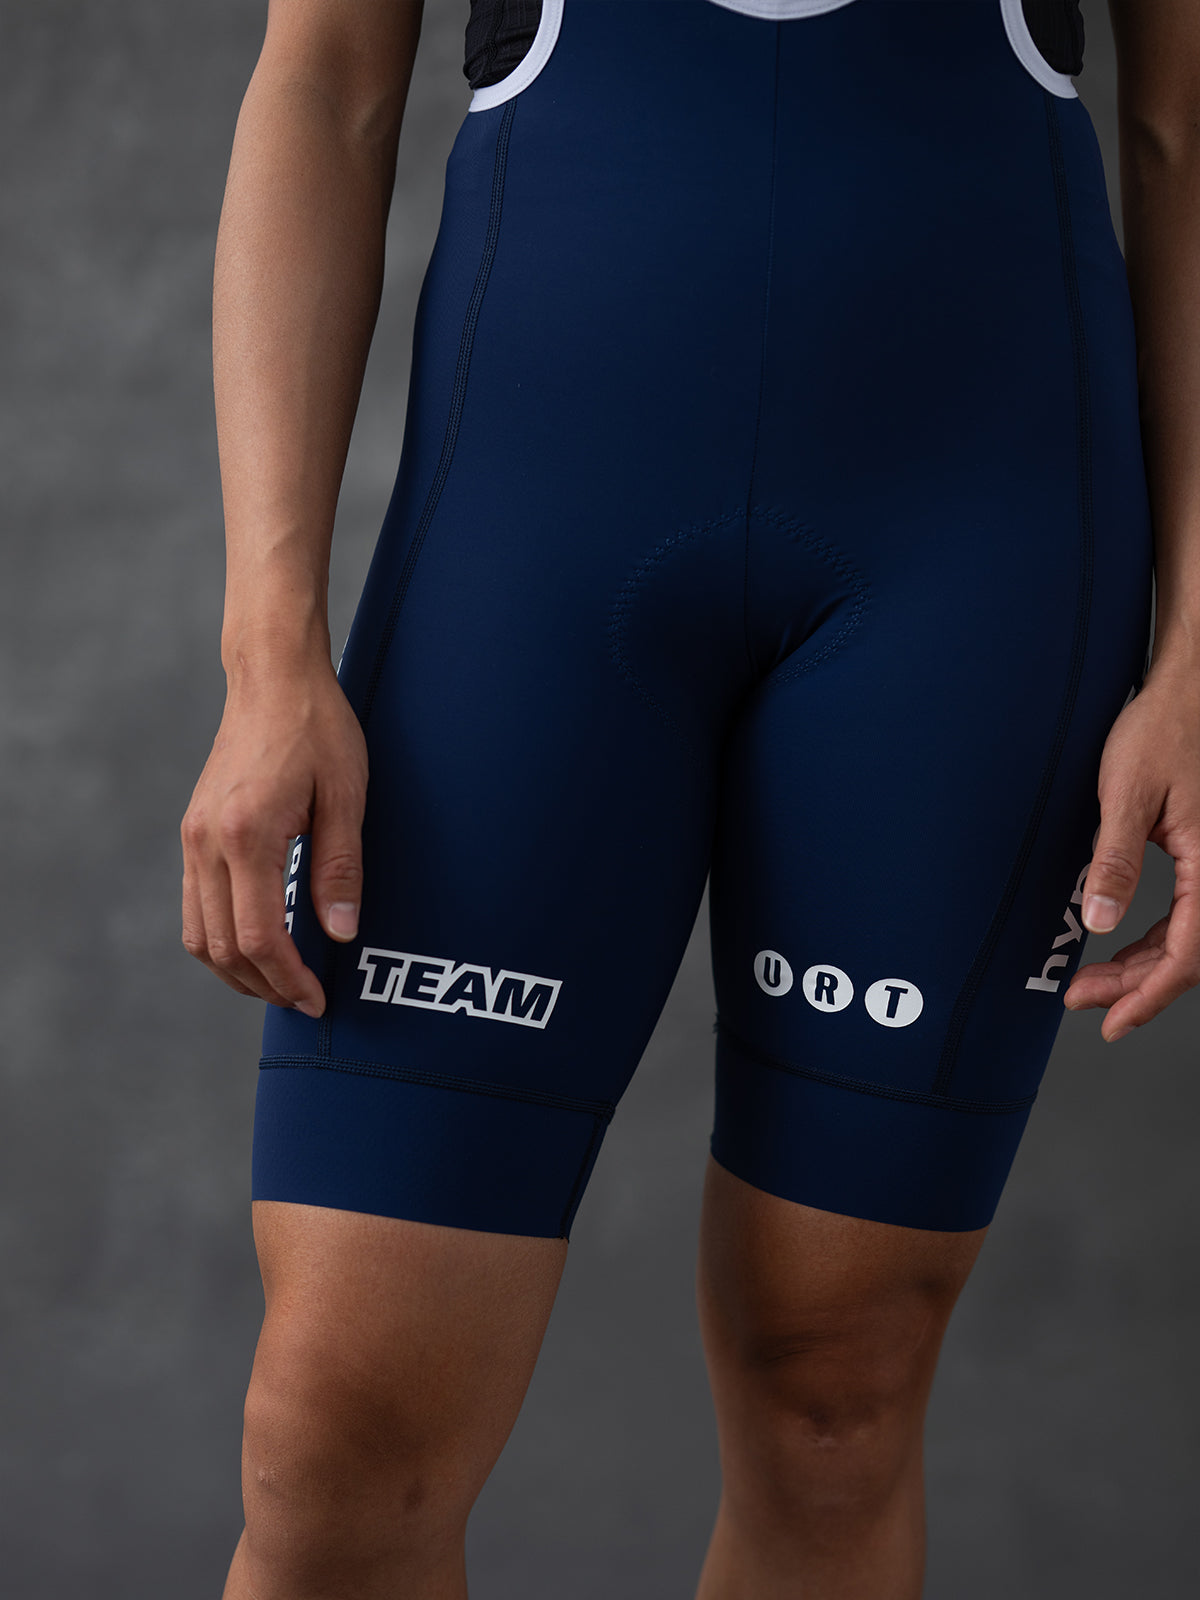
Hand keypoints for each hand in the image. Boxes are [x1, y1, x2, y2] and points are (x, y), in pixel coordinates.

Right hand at [180, 659, 367, 1015]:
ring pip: (198, 934)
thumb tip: (341, 935)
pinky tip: (258, 945)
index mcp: (247, 834)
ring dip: (237, 971)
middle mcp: (208, 841)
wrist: (273, 677)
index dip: (288, 980)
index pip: (259, 938)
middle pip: (223, 947)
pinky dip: (221, 939)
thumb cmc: (319, 728)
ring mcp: (193, 837)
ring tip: (281, 984)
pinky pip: (196, 906)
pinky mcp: (193, 831)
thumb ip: (341, 867)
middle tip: (305, 1002)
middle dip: (265, 986)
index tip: (318, 1001)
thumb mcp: (347, 795)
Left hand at [1064, 670, 1199, 1040]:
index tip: (1113, 1021)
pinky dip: (1153, 941)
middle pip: (1189, 953)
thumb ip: (1114, 859)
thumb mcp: (1128, 794)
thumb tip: (1101, 920)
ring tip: (1091, 983)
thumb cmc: (1163, 729)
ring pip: (1188, 939)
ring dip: (1142, 967)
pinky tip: (1119, 949)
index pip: (1189, 950)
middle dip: (1135, 986)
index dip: (1150, 994)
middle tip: (1083, 1000)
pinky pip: (1187, 916)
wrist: (1187, 691)